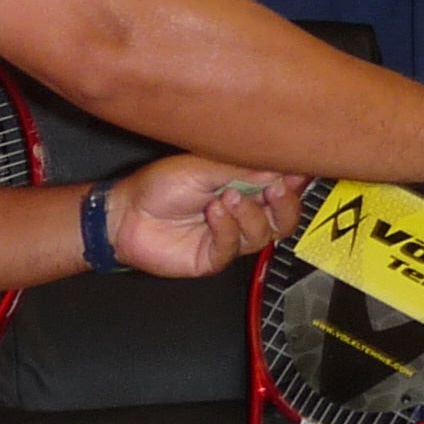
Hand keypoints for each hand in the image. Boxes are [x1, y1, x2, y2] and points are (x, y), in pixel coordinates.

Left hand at [109, 158, 302, 279]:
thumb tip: (282, 166)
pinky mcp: (215, 258)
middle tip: (274, 187)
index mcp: (245, 186)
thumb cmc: (160, 186)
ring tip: (226, 198)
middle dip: (285, 203)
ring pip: (264, 234)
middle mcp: (243, 212)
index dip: (296, 181)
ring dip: (250, 214)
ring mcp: (231, 237)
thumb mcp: (203, 166)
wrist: (127, 214)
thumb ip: (243, 168)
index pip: (284, 186)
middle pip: (285, 218)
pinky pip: (234, 248)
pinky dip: (227, 228)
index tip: (297, 171)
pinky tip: (212, 213)